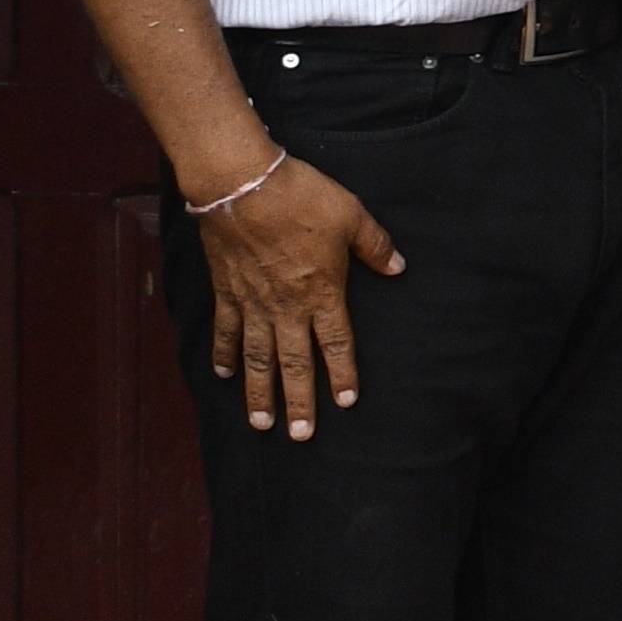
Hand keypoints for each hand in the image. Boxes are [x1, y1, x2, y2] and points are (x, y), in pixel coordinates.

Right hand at [193, 152, 401, 441]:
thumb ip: (375, 246)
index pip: (337, 342)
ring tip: (261, 424)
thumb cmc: (302, 196)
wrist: (243, 185)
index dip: (343, 373)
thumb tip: (399, 268)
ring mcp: (253, 303)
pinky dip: (224, 356)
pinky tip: (223, 377)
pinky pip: (226, 332)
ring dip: (259, 392)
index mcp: (322, 291)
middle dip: (299, 402)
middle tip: (300, 435)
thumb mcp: (352, 215)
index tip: (347, 402)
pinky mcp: (227, 292)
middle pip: (295, 363)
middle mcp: (287, 306)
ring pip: (257, 358)